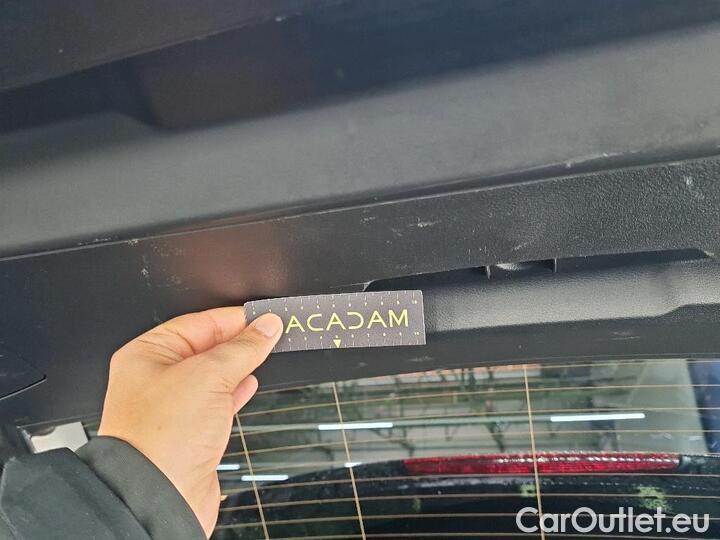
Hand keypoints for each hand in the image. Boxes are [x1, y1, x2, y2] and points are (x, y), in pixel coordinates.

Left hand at [98, 307, 282, 536]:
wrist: (158, 496)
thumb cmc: (160, 438)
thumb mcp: (208, 376)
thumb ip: (242, 348)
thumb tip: (265, 327)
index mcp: (147, 355)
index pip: (197, 323)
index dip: (233, 319)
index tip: (262, 317)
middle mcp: (156, 379)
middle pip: (206, 348)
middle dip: (239, 340)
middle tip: (270, 332)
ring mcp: (173, 407)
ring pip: (213, 375)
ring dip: (239, 364)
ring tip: (266, 352)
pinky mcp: (189, 432)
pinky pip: (216, 401)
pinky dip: (236, 390)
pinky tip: (249, 383)